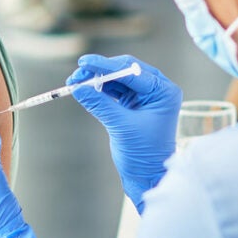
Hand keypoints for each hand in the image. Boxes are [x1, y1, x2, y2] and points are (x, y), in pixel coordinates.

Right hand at [68, 53, 180, 211]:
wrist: (146, 175)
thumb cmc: (143, 153)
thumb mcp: (121, 126)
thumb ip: (100, 105)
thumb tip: (77, 88)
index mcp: (163, 92)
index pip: (132, 71)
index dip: (106, 65)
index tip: (85, 62)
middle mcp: (156, 90)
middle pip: (124, 70)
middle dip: (99, 71)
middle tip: (76, 75)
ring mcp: (144, 96)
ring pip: (117, 79)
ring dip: (96, 80)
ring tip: (74, 83)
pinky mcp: (132, 104)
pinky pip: (113, 90)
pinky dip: (98, 89)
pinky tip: (83, 90)